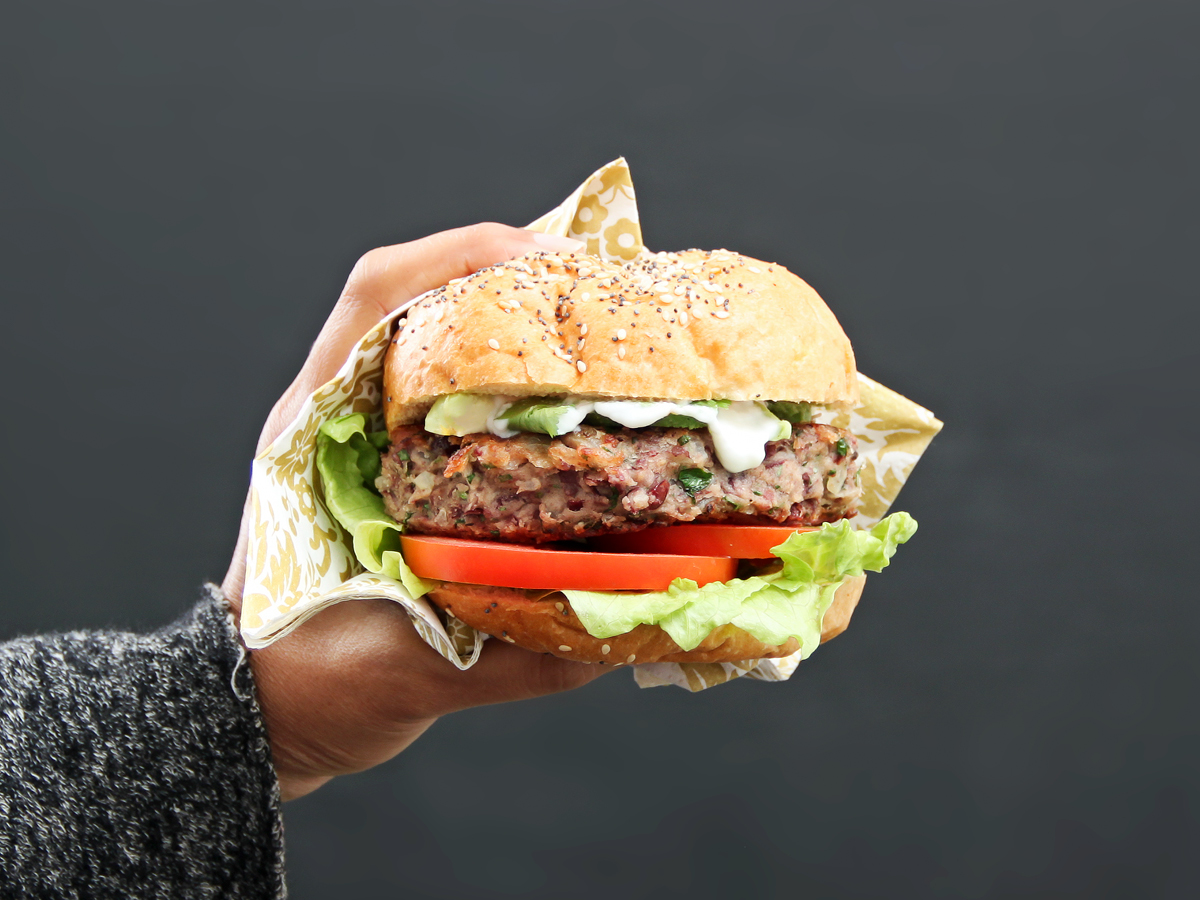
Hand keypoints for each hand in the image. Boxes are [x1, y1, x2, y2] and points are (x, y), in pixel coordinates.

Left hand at [221, 223, 603, 800]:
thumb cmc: (302, 684)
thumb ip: (505, 660)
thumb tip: (619, 636)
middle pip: (422, 297)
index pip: (377, 298)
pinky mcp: (390, 467)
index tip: (552, 260)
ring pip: (439, 336)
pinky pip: (455, 392)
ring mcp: (363, 438)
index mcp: (318, 437)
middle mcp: (341, 419)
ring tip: (603, 327)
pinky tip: (573, 400)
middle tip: (607, 285)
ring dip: (518, 318)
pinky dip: (516, 379)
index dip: (461, 257)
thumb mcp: (399, 674)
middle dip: (514, 274)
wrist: (258, 708)